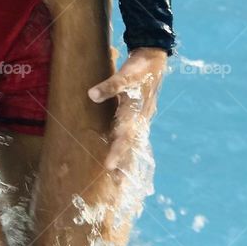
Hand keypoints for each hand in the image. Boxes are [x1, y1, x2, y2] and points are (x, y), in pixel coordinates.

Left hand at [89, 46, 166, 171]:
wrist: (155, 60)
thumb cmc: (139, 68)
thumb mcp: (126, 74)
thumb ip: (110, 86)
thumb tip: (91, 95)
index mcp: (137, 112)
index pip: (125, 137)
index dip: (117, 151)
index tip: (109, 166)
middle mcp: (140, 120)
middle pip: (131, 147)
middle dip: (124, 165)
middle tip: (116, 185)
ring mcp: (141, 119)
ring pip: (133, 145)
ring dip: (126, 162)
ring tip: (119, 181)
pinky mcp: (138, 117)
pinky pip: (133, 138)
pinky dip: (128, 151)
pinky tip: (123, 161)